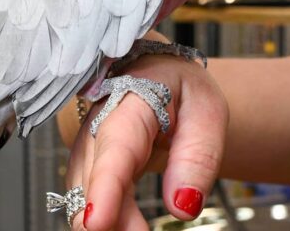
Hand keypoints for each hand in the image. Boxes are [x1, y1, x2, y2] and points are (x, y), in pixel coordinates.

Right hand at [65, 53, 228, 230]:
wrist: (160, 75)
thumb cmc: (183, 90)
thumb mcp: (207, 112)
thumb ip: (198, 156)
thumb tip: (182, 206)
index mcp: (133, 97)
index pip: (117, 143)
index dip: (105, 185)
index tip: (97, 222)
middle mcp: (100, 118)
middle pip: (94, 173)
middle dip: (110, 215)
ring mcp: (90, 140)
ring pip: (83, 189)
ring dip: (106, 219)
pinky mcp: (89, 160)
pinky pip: (86, 194)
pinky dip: (104, 217)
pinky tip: (125, 229)